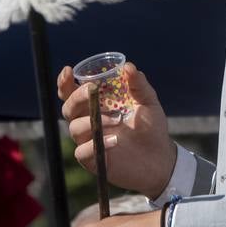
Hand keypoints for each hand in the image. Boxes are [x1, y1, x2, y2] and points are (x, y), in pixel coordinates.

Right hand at [59, 62, 175, 195]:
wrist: (161, 158)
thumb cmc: (151, 127)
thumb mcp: (148, 103)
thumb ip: (138, 85)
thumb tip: (128, 66)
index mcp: (96, 105)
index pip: (72, 93)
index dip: (65, 82)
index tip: (68, 71)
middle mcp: (88, 121)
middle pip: (68, 108)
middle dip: (78, 97)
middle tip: (92, 90)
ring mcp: (89, 140)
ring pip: (75, 128)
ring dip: (93, 120)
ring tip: (118, 120)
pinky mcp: (93, 160)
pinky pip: (83, 152)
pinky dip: (96, 144)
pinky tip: (115, 141)